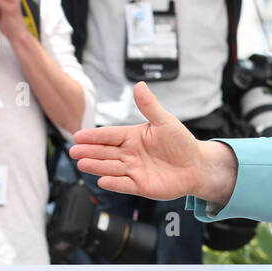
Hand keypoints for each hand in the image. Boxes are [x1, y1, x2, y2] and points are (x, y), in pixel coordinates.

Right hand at [70, 81, 205, 199]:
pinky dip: (114, 183)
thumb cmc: (182, 143)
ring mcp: (134, 170)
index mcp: (133, 137)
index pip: (109, 135)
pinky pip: (124, 184)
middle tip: (74, 150)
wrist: (197, 166)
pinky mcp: (140, 185)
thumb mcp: (166, 122)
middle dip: (89, 151)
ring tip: (82, 163)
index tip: (78, 135)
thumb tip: (140, 85)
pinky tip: (102, 180)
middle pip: (105, 152)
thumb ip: (149, 106)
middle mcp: (130, 154)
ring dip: (96, 166)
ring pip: (111, 168)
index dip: (94, 136)